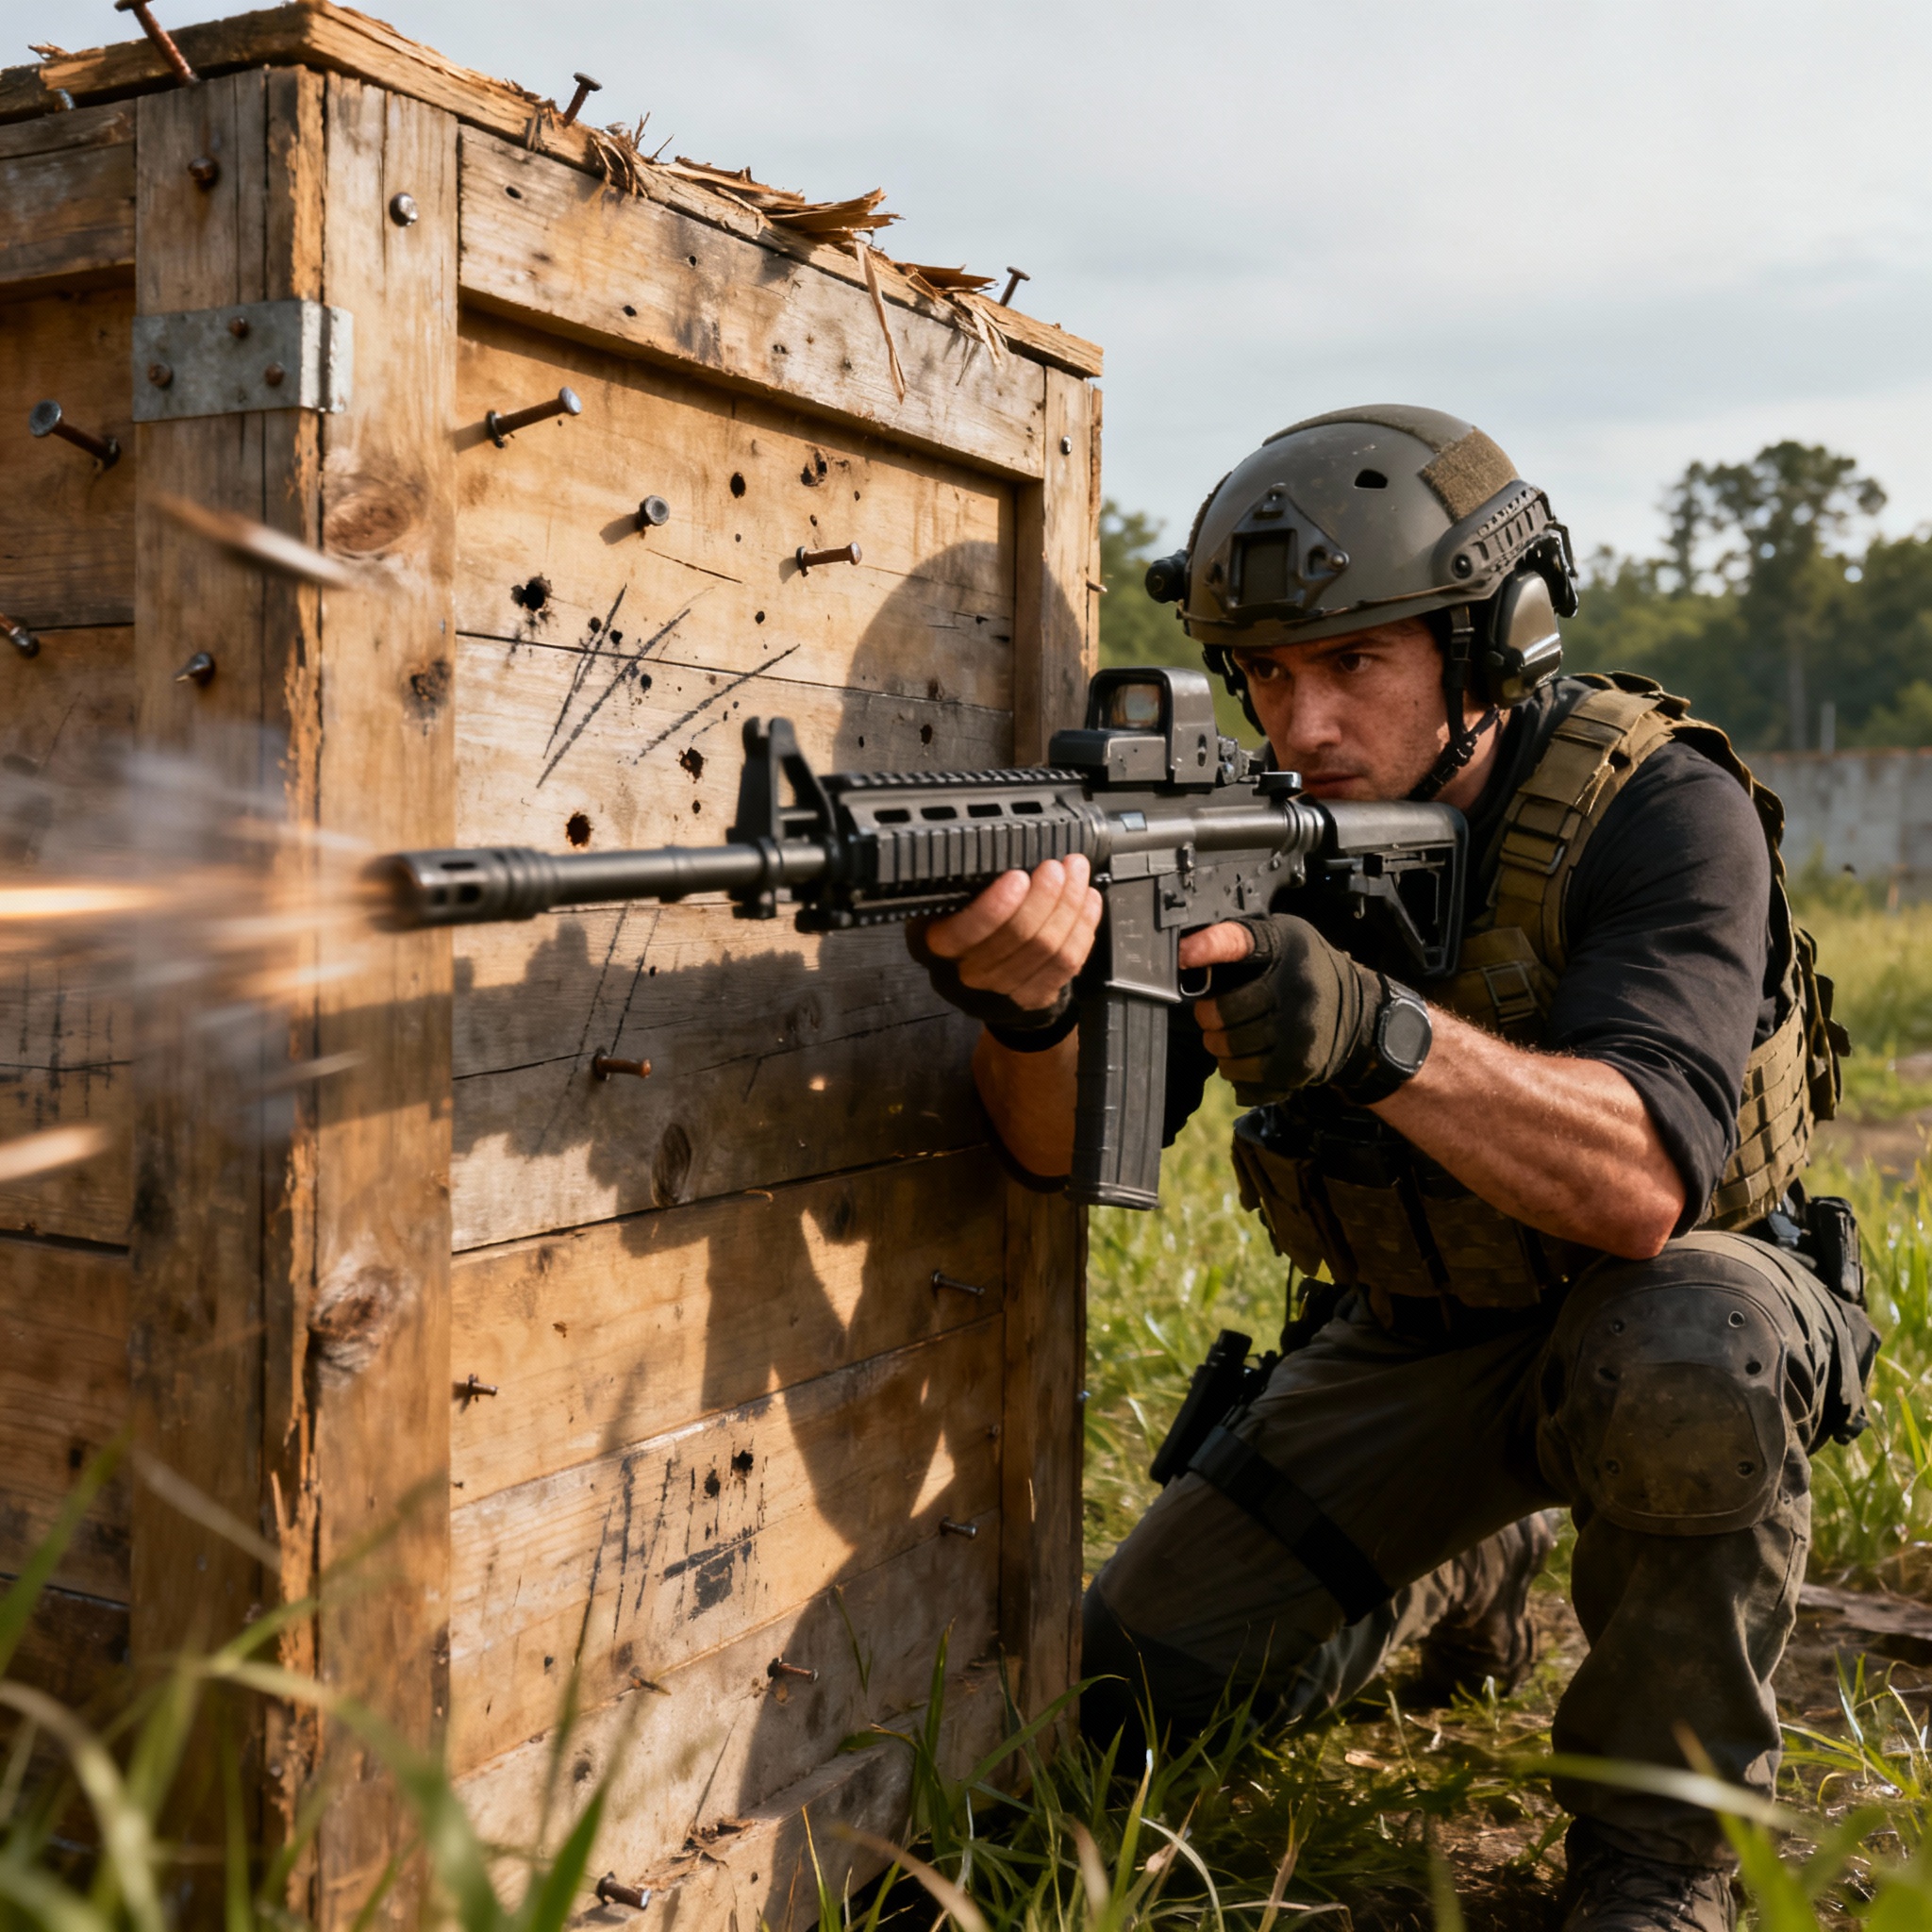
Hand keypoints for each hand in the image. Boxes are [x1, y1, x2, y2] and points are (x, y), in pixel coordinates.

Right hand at [909, 855, 1103, 1027]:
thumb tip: (1003, 852)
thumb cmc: (968, 925)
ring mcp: (1004, 989)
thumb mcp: (951, 901)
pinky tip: (1089, 900)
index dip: (994, 907)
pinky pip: (1068, 963)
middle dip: (1044, 896)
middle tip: (1057, 866)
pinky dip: (1084, 926)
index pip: (964, 933)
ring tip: (1076, 873)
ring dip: (1069, 905)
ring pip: (1048, 949)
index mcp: (939, 944)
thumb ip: (969, 885)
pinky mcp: (1034, 996)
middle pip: (1017, 938)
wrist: (982, 978)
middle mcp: (968, 973)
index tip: (1018, 877)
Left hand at [1187, 914, 1386, 1102]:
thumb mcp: (1278, 937)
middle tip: (1214, 1015)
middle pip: (1223, 1013)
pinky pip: (1245, 1082)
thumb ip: (1234, 940)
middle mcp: (1296, 990)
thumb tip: (1181, 952)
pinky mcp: (1300, 1068)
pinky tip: (1249, 1058)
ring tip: (1230, 1037)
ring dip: (1220, 1049)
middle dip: (1208, 1017)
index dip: (1209, 946)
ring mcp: (1300, 1033)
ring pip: (1229, 1052)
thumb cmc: (1301, 970)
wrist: (1358, 1012)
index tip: (1182, 953)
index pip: (1241, 942)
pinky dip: (1238, 1075)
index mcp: (1285, 947)